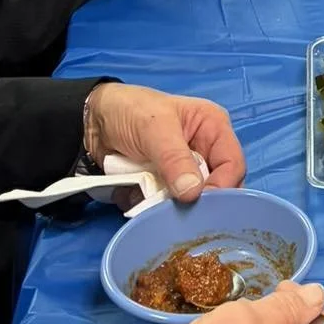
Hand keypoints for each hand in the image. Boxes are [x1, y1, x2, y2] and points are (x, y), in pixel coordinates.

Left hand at [84, 81, 244, 201]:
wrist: (91, 123)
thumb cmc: (130, 111)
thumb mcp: (154, 128)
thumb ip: (175, 159)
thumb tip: (193, 193)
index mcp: (213, 128)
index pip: (233, 163)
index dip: (223, 185)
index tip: (201, 203)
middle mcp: (204, 152)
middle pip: (217, 187)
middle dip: (199, 201)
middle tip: (181, 212)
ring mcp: (183, 172)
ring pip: (193, 202)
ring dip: (175, 208)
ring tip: (157, 208)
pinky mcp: (164, 187)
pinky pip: (169, 207)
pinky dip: (156, 210)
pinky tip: (144, 206)